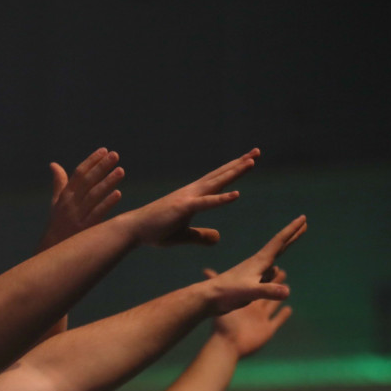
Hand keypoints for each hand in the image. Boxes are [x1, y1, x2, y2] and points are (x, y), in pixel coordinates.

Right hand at [41, 147, 123, 248]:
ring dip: (107, 182)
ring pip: (93, 196)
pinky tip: (118, 194)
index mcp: (65, 195)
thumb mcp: (56, 202)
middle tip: (115, 155)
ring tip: (121, 171)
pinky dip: (107, 203)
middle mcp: (70, 203)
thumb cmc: (57, 224)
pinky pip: (97, 213)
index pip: (78, 174)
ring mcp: (77, 216)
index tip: (104, 150)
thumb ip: (59, 183)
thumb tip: (54, 164)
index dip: (91, 161)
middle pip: (87, 181)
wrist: (53, 250)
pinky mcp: (84, 228)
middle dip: (101, 167)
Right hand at [123, 149, 258, 246]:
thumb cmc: (155, 231)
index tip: (249, 160)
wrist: (134, 230)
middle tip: (256, 152)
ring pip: (217, 183)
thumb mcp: (183, 236)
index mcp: (193, 197)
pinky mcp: (184, 208)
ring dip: (234, 172)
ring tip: (251, 162)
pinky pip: (206, 203)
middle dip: (239, 163)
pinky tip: (236, 194)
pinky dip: (221, 199)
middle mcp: (192, 192)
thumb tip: (218, 238)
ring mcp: (188, 198)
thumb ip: (201, 236)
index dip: (234, 170)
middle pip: (221, 175)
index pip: (218, 181)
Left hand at [201, 215, 305, 314]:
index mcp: (259, 261)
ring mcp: (252, 273)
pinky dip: (273, 272)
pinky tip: (272, 272)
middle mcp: (257, 264)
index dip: (292, 230)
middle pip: (279, 246)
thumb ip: (268, 291)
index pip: (279, 241)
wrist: (207, 298)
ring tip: (291, 240)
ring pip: (273, 260)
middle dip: (292, 234)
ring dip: (283, 249)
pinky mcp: (248, 283)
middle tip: (303, 222)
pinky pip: (266, 275)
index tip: (303, 217)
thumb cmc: (227, 293)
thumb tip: (287, 292)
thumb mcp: (250, 292)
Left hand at [209, 267, 292, 356]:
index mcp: (245, 297)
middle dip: (273, 281)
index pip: (257, 281)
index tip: (272, 263)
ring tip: (287, 288)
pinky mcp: (265, 330)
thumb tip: (204, 269)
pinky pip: (277, 321)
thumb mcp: (221, 301)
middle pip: (265, 291)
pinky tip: (288, 309)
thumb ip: (216, 284)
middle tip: (281, 271)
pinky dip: (283, 315)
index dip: (264, 273)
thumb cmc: (223, 321)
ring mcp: (260, 318)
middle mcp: (253, 307)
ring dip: (278, 296)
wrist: (226, 344)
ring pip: (271, 304)